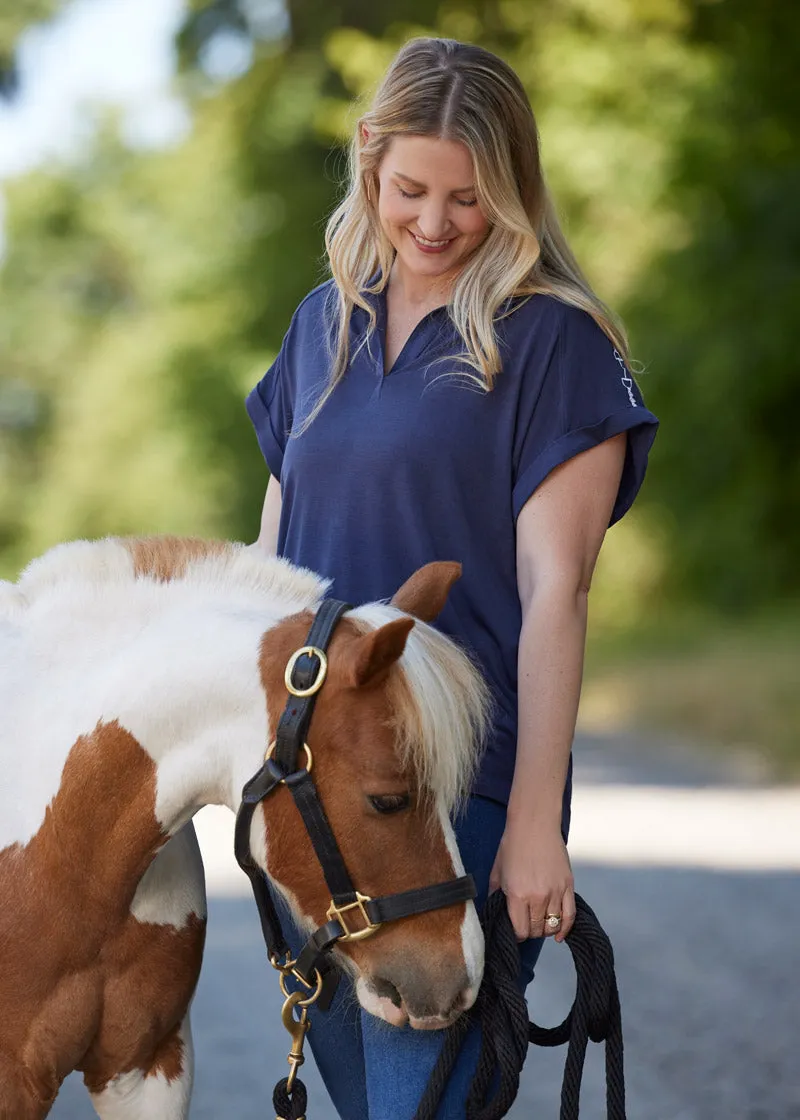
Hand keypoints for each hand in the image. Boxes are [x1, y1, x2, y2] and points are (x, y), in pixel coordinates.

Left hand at [489, 816, 575, 942]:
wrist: (534, 823)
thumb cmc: (512, 844)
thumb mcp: (497, 870)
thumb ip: (495, 895)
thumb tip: (494, 912)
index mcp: (517, 894)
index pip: (520, 930)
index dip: (516, 934)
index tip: (514, 929)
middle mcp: (537, 896)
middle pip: (536, 930)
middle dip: (530, 931)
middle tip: (526, 923)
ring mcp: (555, 891)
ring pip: (552, 925)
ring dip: (545, 929)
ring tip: (539, 924)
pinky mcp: (568, 885)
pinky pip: (570, 915)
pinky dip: (565, 929)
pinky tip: (559, 936)